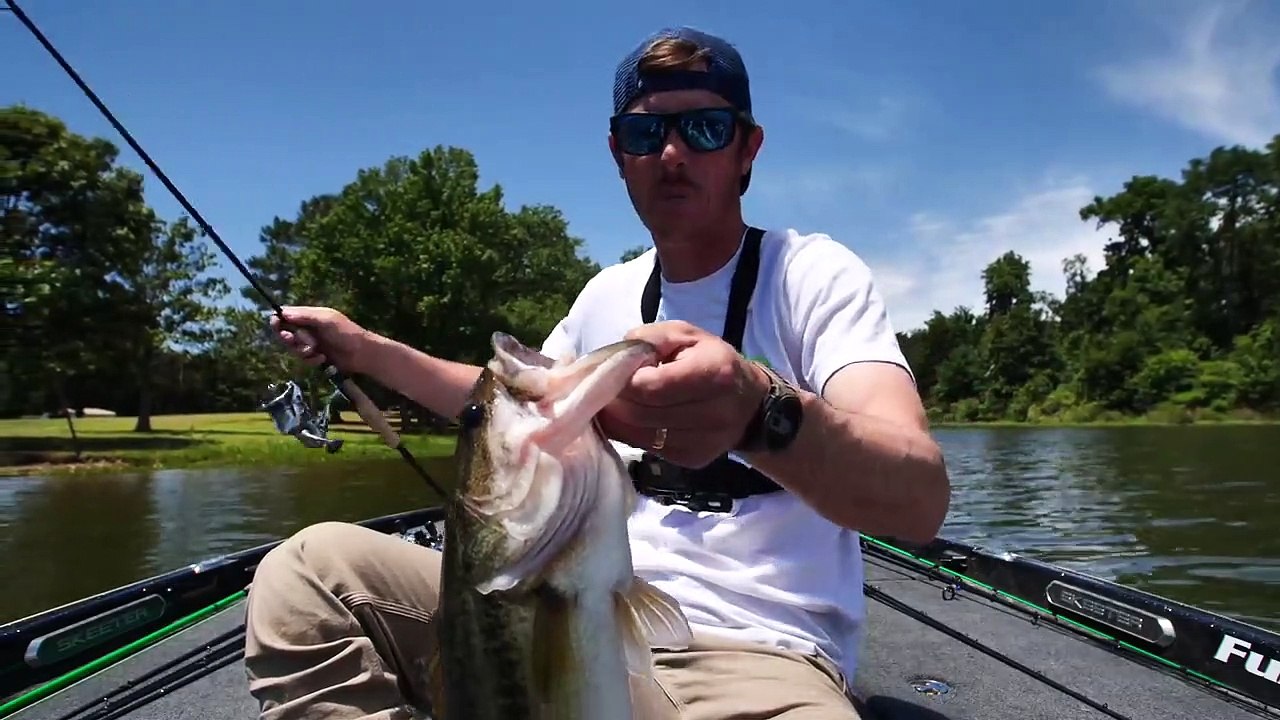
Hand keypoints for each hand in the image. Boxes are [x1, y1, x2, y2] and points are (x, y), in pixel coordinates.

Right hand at [270, 306, 375, 374]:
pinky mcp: (315, 356)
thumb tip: (282, 313)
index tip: (276, 326)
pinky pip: (304, 359)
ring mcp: (311, 343)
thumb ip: (304, 316)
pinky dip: (311, 360)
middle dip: (289, 339)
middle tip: (292, 340)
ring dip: (302, 351)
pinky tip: (323, 359)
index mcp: (310, 316)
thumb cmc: (346, 333)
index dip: (278, 320)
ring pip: (293, 348)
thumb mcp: (326, 320)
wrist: (362, 354)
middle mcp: (308, 328)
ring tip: (316, 351)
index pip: (286, 315)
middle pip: (286, 333)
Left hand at [598, 320, 769, 467]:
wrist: (749, 404)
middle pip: (642, 414)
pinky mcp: (694, 460)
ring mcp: (705, 442)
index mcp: (715, 373)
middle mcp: (714, 412)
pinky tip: (634, 419)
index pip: (651, 387)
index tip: (617, 372)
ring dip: (620, 420)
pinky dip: (633, 434)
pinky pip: (648, 449)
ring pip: (640, 436)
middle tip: (607, 388)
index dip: (624, 381)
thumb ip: (650, 339)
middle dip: (616, 401)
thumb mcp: (685, 334)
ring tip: (617, 403)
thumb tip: (619, 360)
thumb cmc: (712, 360)